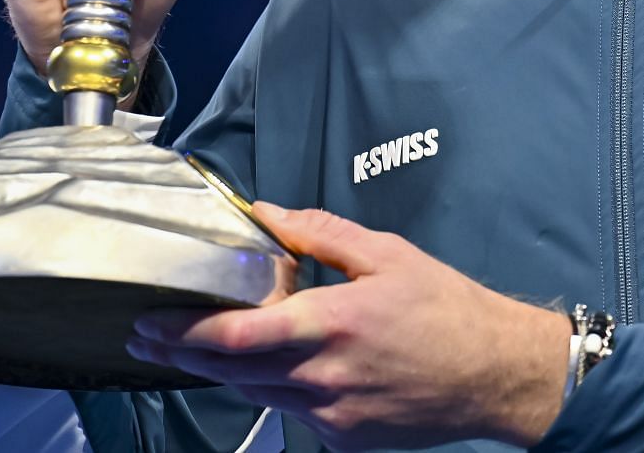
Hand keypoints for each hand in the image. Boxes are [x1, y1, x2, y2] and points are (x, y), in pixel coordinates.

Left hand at [128, 204, 569, 450]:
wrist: (495, 374)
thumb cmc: (447, 308)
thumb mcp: (388, 254)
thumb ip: (320, 234)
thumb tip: (267, 214)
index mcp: (332, 323)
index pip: (238, 336)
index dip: (186, 333)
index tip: (151, 322)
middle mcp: (325, 376)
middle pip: (232, 372)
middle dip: (183, 353)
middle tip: (148, 336)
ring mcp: (332, 414)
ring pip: (256, 395)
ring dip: (221, 373)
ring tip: (193, 349)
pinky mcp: (343, 438)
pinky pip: (292, 412)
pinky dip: (273, 388)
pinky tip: (272, 369)